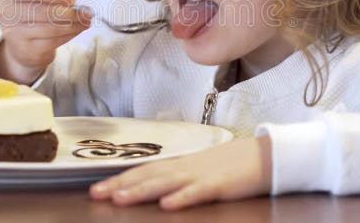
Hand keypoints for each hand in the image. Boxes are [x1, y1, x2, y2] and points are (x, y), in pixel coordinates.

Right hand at [0, 0, 90, 83]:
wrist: (22, 43)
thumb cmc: (33, 9)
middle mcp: (6, 14)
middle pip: (43, 11)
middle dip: (68, 11)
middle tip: (85, 11)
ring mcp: (14, 34)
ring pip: (50, 28)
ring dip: (74, 24)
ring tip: (86, 20)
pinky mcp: (25, 50)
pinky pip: (53, 41)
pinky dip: (70, 35)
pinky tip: (78, 29)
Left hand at [89, 136, 271, 210]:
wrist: (265, 155)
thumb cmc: (230, 165)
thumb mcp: (198, 170)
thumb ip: (176, 177)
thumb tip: (151, 187)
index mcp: (179, 165)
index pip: (143, 170)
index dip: (119, 179)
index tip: (95, 189)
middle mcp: (184, 168)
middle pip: (147, 175)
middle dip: (120, 185)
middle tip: (95, 194)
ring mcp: (201, 175)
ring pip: (166, 182)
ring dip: (141, 190)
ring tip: (120, 198)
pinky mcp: (219, 185)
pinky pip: (197, 192)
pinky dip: (181, 197)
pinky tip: (166, 205)